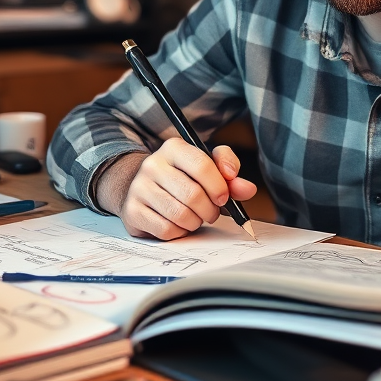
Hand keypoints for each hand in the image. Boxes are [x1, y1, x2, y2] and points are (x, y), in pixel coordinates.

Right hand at [97, 141, 256, 240]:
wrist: (143, 189)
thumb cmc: (183, 178)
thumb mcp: (207, 168)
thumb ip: (230, 175)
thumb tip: (248, 189)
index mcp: (174, 148)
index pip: (202, 165)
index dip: (219, 186)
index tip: (224, 197)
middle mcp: (152, 165)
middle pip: (193, 195)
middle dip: (210, 210)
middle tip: (212, 212)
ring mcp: (139, 188)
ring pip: (180, 215)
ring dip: (195, 222)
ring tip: (196, 217)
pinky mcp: (132, 212)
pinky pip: (166, 230)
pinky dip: (179, 232)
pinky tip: (178, 224)